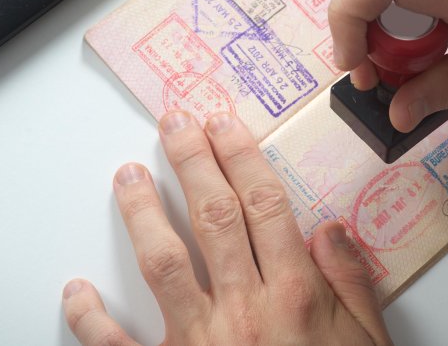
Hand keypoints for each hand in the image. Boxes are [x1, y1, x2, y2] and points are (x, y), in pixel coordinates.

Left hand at [62, 111, 391, 344]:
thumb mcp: (370, 345)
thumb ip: (353, 285)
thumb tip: (330, 230)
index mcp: (296, 297)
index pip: (266, 206)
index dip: (243, 157)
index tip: (226, 124)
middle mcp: (245, 310)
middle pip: (214, 218)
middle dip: (194, 162)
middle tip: (176, 123)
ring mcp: (201, 342)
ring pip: (164, 262)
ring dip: (143, 212)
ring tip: (129, 175)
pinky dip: (92, 321)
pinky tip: (77, 293)